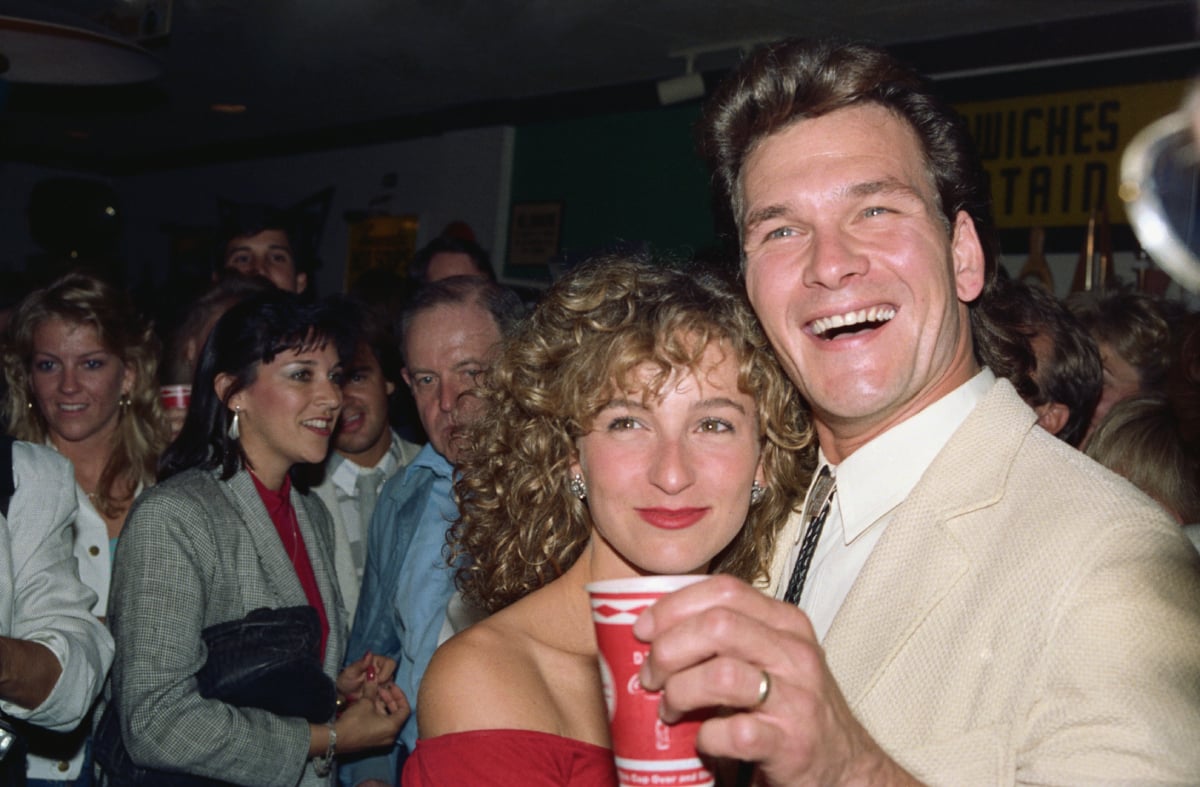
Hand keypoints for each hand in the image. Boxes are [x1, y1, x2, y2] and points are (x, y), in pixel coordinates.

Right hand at [335, 681, 408, 754]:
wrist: (336, 739)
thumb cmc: (354, 721)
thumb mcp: (365, 702)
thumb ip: (372, 689)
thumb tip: (373, 676)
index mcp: (393, 727)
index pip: (405, 709)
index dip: (399, 695)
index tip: (391, 686)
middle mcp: (391, 735)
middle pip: (397, 714)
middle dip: (390, 699)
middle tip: (381, 689)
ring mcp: (382, 740)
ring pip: (389, 719)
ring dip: (383, 705)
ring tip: (373, 695)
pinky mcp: (374, 741)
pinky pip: (382, 725)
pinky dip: (379, 714)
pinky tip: (369, 705)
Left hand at [337, 651, 396, 699]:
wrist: (342, 696)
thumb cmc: (345, 681)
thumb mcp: (350, 672)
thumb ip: (360, 664)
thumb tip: (369, 653)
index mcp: (376, 662)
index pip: (390, 664)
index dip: (386, 672)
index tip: (377, 680)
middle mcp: (382, 672)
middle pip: (392, 677)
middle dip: (384, 685)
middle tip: (373, 691)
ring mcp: (383, 684)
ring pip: (392, 688)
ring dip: (383, 694)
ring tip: (371, 697)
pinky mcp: (382, 695)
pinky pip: (388, 698)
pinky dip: (382, 701)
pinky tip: (373, 702)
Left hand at [633, 575, 919, 786]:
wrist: (844, 768)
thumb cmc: (792, 708)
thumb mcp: (770, 659)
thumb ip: (728, 639)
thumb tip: (654, 631)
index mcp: (786, 623)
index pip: (723, 591)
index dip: (673, 605)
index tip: (643, 629)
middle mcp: (794, 653)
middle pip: (716, 626)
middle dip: (669, 649)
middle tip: (651, 676)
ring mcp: (797, 698)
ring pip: (721, 674)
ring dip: (680, 692)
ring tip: (670, 709)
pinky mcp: (792, 744)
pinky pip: (733, 732)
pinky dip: (706, 737)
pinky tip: (704, 740)